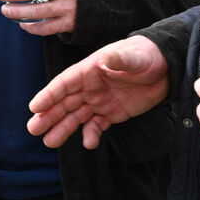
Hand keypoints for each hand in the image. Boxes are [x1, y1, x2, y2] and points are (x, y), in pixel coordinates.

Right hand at [28, 35, 169, 148]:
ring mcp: (99, 101)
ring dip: (62, 128)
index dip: (49, 95)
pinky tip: (88, 144)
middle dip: (48, 116)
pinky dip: (91, 135)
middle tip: (33, 129)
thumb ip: (120, 58)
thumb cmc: (146, 56)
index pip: (64, 83)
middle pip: (64, 103)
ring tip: (49, 142)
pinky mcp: (112, 113)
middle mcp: (89, 87)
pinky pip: (97, 126)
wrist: (166, 68)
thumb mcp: (134, 56)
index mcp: (89, 70)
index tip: (34, 107)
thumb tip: (108, 58)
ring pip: (75, 116)